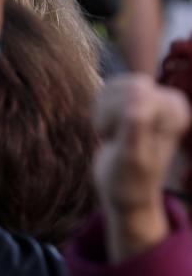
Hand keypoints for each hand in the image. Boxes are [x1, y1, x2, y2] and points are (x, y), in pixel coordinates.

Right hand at [95, 75, 189, 212]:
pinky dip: (98, 110)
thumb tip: (136, 105)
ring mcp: (150, 96)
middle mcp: (168, 100)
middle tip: (117, 140)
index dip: (120, 117)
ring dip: (103, 113)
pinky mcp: (131, 96)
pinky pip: (105, 89)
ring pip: (113, 86)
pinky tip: (108, 129)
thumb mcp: (131, 159)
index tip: (127, 142)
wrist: (125, 189)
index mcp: (175, 112)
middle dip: (112, 114)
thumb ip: (135, 130)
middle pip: (129, 87)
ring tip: (114, 136)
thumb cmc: (130, 179)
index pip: (138, 94)